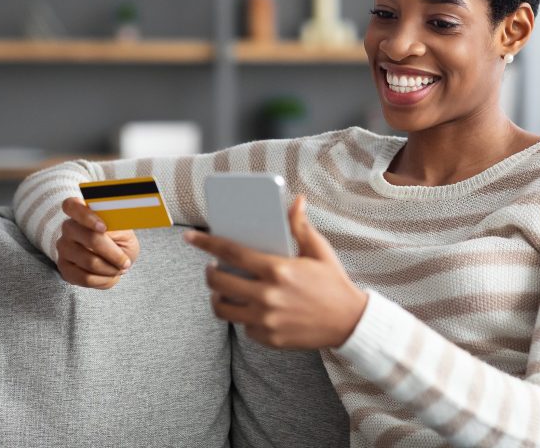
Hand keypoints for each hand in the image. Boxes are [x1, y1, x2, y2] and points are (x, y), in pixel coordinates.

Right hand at [57, 196, 139, 288]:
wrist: (114, 259)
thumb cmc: (119, 239)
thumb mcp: (124, 230)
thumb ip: (117, 227)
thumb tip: (111, 230)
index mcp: (81, 211)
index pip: (72, 206)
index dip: (87, 217)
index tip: (104, 228)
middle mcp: (68, 228)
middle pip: (89, 239)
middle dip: (113, 253)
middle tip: (126, 262)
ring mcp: (63, 248)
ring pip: (89, 262)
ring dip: (111, 269)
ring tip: (120, 268)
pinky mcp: (64, 268)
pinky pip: (85, 278)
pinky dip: (103, 280)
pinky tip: (111, 276)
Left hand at [185, 194, 367, 348]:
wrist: (350, 323)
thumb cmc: (333, 283)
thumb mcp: (319, 251)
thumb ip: (301, 226)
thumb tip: (296, 200)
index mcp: (277, 269)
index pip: (230, 251)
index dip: (206, 243)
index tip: (190, 237)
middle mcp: (267, 295)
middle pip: (218, 282)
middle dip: (209, 272)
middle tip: (212, 267)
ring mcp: (266, 320)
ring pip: (222, 308)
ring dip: (217, 296)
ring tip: (223, 289)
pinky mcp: (268, 338)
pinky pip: (242, 326)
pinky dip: (242, 316)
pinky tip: (249, 307)